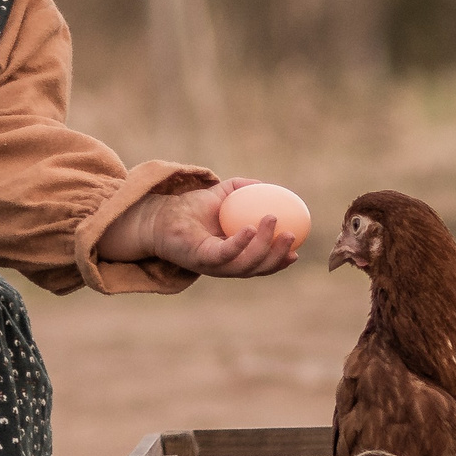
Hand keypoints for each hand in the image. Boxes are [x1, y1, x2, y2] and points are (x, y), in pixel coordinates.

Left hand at [100, 178, 300, 278]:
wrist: (158, 215)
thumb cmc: (189, 208)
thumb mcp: (220, 195)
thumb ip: (242, 189)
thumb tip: (267, 187)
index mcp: (232, 257)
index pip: (260, 265)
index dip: (280, 261)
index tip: (296, 250)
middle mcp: (224, 265)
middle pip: (257, 268)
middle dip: (277, 256)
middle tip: (291, 234)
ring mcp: (212, 265)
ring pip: (245, 264)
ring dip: (263, 246)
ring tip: (273, 220)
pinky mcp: (199, 258)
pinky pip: (224, 253)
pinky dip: (240, 243)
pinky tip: (250, 227)